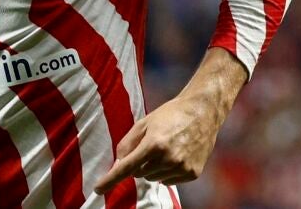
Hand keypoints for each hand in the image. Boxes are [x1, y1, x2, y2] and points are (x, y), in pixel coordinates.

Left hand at [94, 95, 220, 191]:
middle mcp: (168, 159)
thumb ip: (127, 144)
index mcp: (154, 144)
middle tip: (150, 146)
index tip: (98, 189)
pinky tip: (176, 155)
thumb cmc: (170, 115)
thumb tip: (117, 164)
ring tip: (165, 148)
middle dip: (139, 163)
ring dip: (153, 168)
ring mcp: (182, 167)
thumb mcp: (144, 123)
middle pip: (139, 174)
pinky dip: (167, 172)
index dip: (110, 179)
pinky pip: (169, 181)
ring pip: (153, 179)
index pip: (126, 167)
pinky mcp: (192, 173)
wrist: (202, 112)